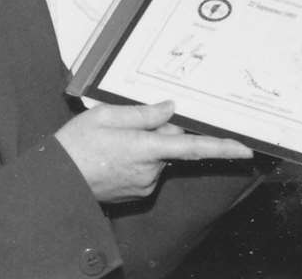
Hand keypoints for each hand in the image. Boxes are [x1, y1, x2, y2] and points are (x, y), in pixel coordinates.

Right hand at [53, 100, 252, 201]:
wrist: (56, 182)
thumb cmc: (77, 144)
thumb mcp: (106, 115)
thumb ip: (143, 113)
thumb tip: (171, 109)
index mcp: (145, 148)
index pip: (193, 148)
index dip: (222, 147)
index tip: (245, 148)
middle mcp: (150, 171)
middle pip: (171, 144)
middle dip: (160, 131)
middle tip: (128, 123)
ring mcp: (144, 185)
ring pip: (159, 156)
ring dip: (147, 145)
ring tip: (113, 142)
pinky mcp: (137, 193)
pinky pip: (148, 169)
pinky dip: (139, 158)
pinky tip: (114, 155)